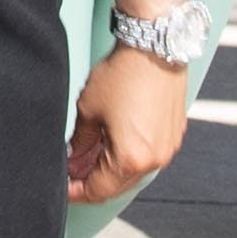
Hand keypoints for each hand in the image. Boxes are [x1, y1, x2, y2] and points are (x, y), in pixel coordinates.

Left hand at [64, 45, 190, 206]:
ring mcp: (167, 147)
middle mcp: (154, 159)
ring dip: (110, 168)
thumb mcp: (88, 111)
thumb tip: (74, 158)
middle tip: (71, 172)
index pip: (98, 190)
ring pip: (133, 171)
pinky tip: (111, 142)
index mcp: (131, 160)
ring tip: (88, 154)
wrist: (154, 45)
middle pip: (117, 185)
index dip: (76, 192)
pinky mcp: (173, 133)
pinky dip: (128, 154)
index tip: (63, 188)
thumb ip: (79, 142)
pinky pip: (147, 154)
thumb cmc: (123, 73)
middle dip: (92, 180)